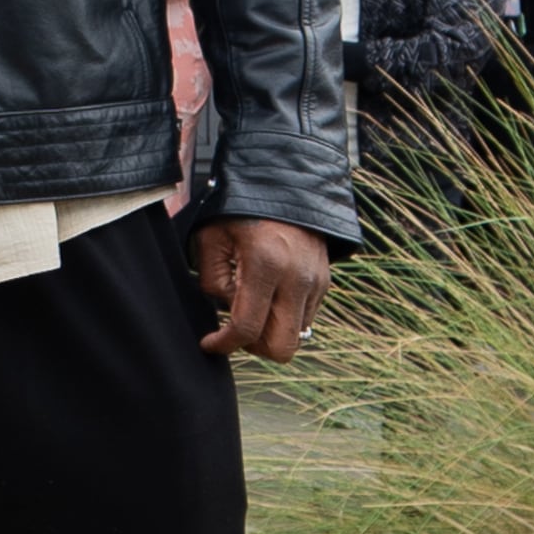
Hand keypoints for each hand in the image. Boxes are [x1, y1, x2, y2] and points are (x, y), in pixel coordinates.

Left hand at [192, 218, 327, 361]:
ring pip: (295, 336)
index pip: (247, 327)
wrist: (285, 185)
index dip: (224, 344)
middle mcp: (296, 278)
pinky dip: (284, 317)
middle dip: (254, 347)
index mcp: (265, 264)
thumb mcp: (211, 238)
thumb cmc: (241, 210)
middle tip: (234, 330)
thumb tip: (226, 311)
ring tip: (251, 306)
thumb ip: (213, 281)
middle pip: (281, 347)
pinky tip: (269, 295)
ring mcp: (315, 282)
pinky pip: (304, 319)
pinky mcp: (324, 283)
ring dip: (270, 332)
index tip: (209, 343)